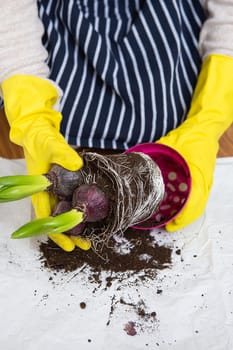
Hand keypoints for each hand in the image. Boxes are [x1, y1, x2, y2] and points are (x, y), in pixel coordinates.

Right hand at [1, 75, 89, 250]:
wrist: (38, 132)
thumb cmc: (41, 139)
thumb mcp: (51, 144)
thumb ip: (63, 153)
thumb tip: (77, 165)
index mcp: (39, 188)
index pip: (46, 215)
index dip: (57, 231)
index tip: (68, 244)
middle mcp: (46, 192)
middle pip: (56, 220)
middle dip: (68, 235)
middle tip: (83, 247)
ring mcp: (54, 190)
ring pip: (63, 213)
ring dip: (74, 228)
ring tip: (88, 241)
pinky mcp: (62, 185)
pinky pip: (69, 202)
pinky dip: (77, 212)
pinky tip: (89, 219)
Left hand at [157, 55, 232, 230]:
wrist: (205, 127)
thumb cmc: (190, 135)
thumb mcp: (169, 145)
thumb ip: (154, 156)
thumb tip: (135, 164)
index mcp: (197, 175)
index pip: (193, 204)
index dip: (182, 218)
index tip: (170, 225)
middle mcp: (203, 181)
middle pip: (196, 208)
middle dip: (182, 220)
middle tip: (167, 225)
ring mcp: (205, 181)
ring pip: (198, 204)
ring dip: (185, 214)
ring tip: (171, 219)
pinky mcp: (203, 178)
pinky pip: (197, 196)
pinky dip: (188, 205)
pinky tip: (177, 205)